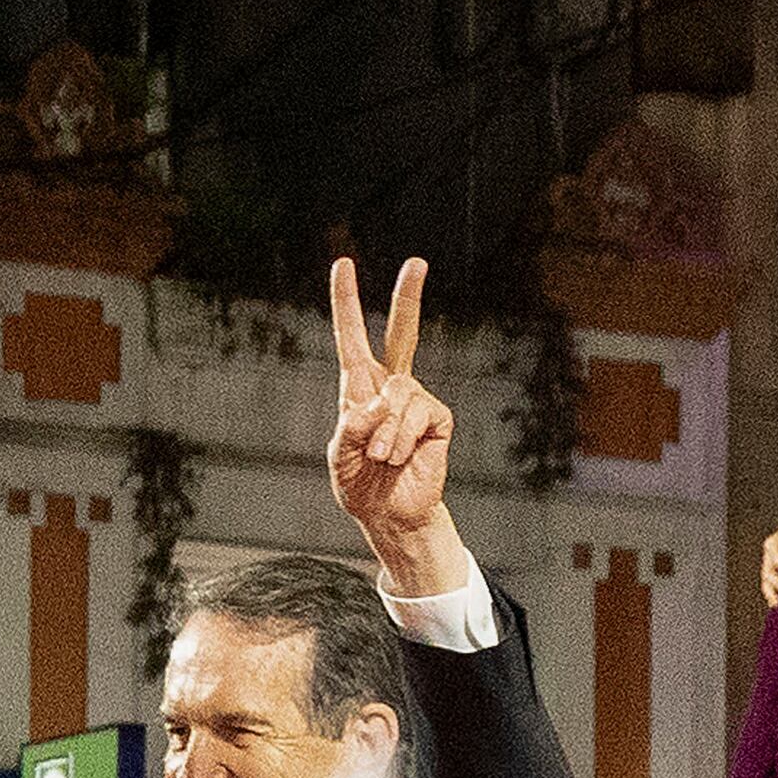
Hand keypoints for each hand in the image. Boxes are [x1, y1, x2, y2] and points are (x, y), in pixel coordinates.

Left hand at [326, 255, 466, 599]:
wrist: (390, 515)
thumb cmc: (361, 485)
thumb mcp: (340, 457)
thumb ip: (349, 428)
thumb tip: (375, 405)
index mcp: (359, 388)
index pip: (352, 338)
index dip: (348, 303)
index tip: (344, 264)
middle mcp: (390, 387)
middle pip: (402, 332)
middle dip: (408, 296)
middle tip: (417, 262)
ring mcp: (416, 401)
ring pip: (398, 394)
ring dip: (384, 433)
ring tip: (382, 458)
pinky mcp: (437, 418)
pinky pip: (417, 416)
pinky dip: (403, 440)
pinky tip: (404, 458)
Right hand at [758, 513, 777, 605]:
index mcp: (773, 544)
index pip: (777, 558)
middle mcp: (769, 556)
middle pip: (768, 571)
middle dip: (777, 582)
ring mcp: (772, 566)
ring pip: (767, 581)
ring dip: (771, 592)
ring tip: (776, 603)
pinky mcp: (777, 575)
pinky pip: (770, 586)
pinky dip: (771, 595)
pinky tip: (774, 604)